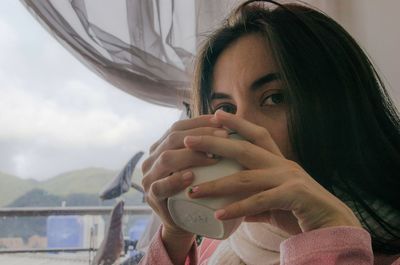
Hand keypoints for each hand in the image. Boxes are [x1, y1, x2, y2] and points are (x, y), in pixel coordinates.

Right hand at [141, 115, 228, 235]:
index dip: (199, 122)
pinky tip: (191, 176)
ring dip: (191, 155)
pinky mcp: (152, 197)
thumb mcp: (198, 164)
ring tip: (213, 157)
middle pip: (173, 139)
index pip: (178, 127)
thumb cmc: (196, 188)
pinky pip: (160, 186)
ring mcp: (149, 177)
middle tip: (224, 137)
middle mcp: (152, 158)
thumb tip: (228, 124)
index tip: (221, 121)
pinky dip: (175, 180)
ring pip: (166, 158)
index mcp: (161, 146)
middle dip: (200, 135)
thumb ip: (204, 147)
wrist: (184, 222)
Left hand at [184, 110, 361, 233]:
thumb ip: (254, 201)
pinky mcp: (293, 196)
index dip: (237, 122)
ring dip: (216, 185)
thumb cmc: (301, 211)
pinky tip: (218, 214)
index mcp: (279, 161)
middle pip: (244, 148)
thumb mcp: (274, 201)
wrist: (334, 225)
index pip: (257, 134)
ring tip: (193, 190)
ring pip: (245, 178)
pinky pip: (259, 202)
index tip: (215, 114)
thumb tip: (232, 206)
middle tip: (188, 140)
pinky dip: (237, 208)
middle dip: (214, 143)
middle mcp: (283, 165)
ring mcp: (288, 179)